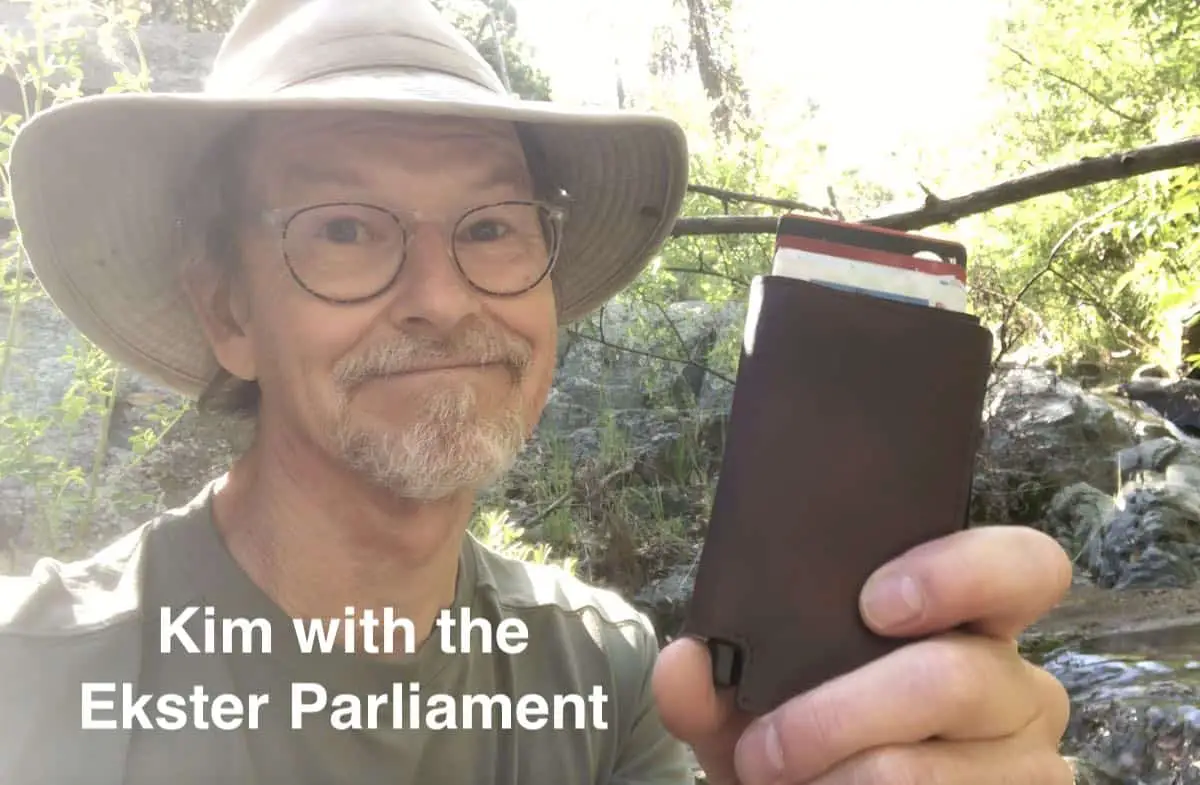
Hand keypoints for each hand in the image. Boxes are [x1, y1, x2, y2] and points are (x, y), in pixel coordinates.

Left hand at [652, 526, 1073, 784]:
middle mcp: (1013, 685)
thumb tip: (686, 662)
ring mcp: (1028, 765)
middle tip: (765, 749)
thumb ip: (709, 685)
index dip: (959, 572)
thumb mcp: (743, 714)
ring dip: (839, 781)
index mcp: (963, 622)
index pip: (1022, 565)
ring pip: (933, 770)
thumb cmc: (795, 750)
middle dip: (838, 715)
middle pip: (957, 677)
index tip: (872, 603)